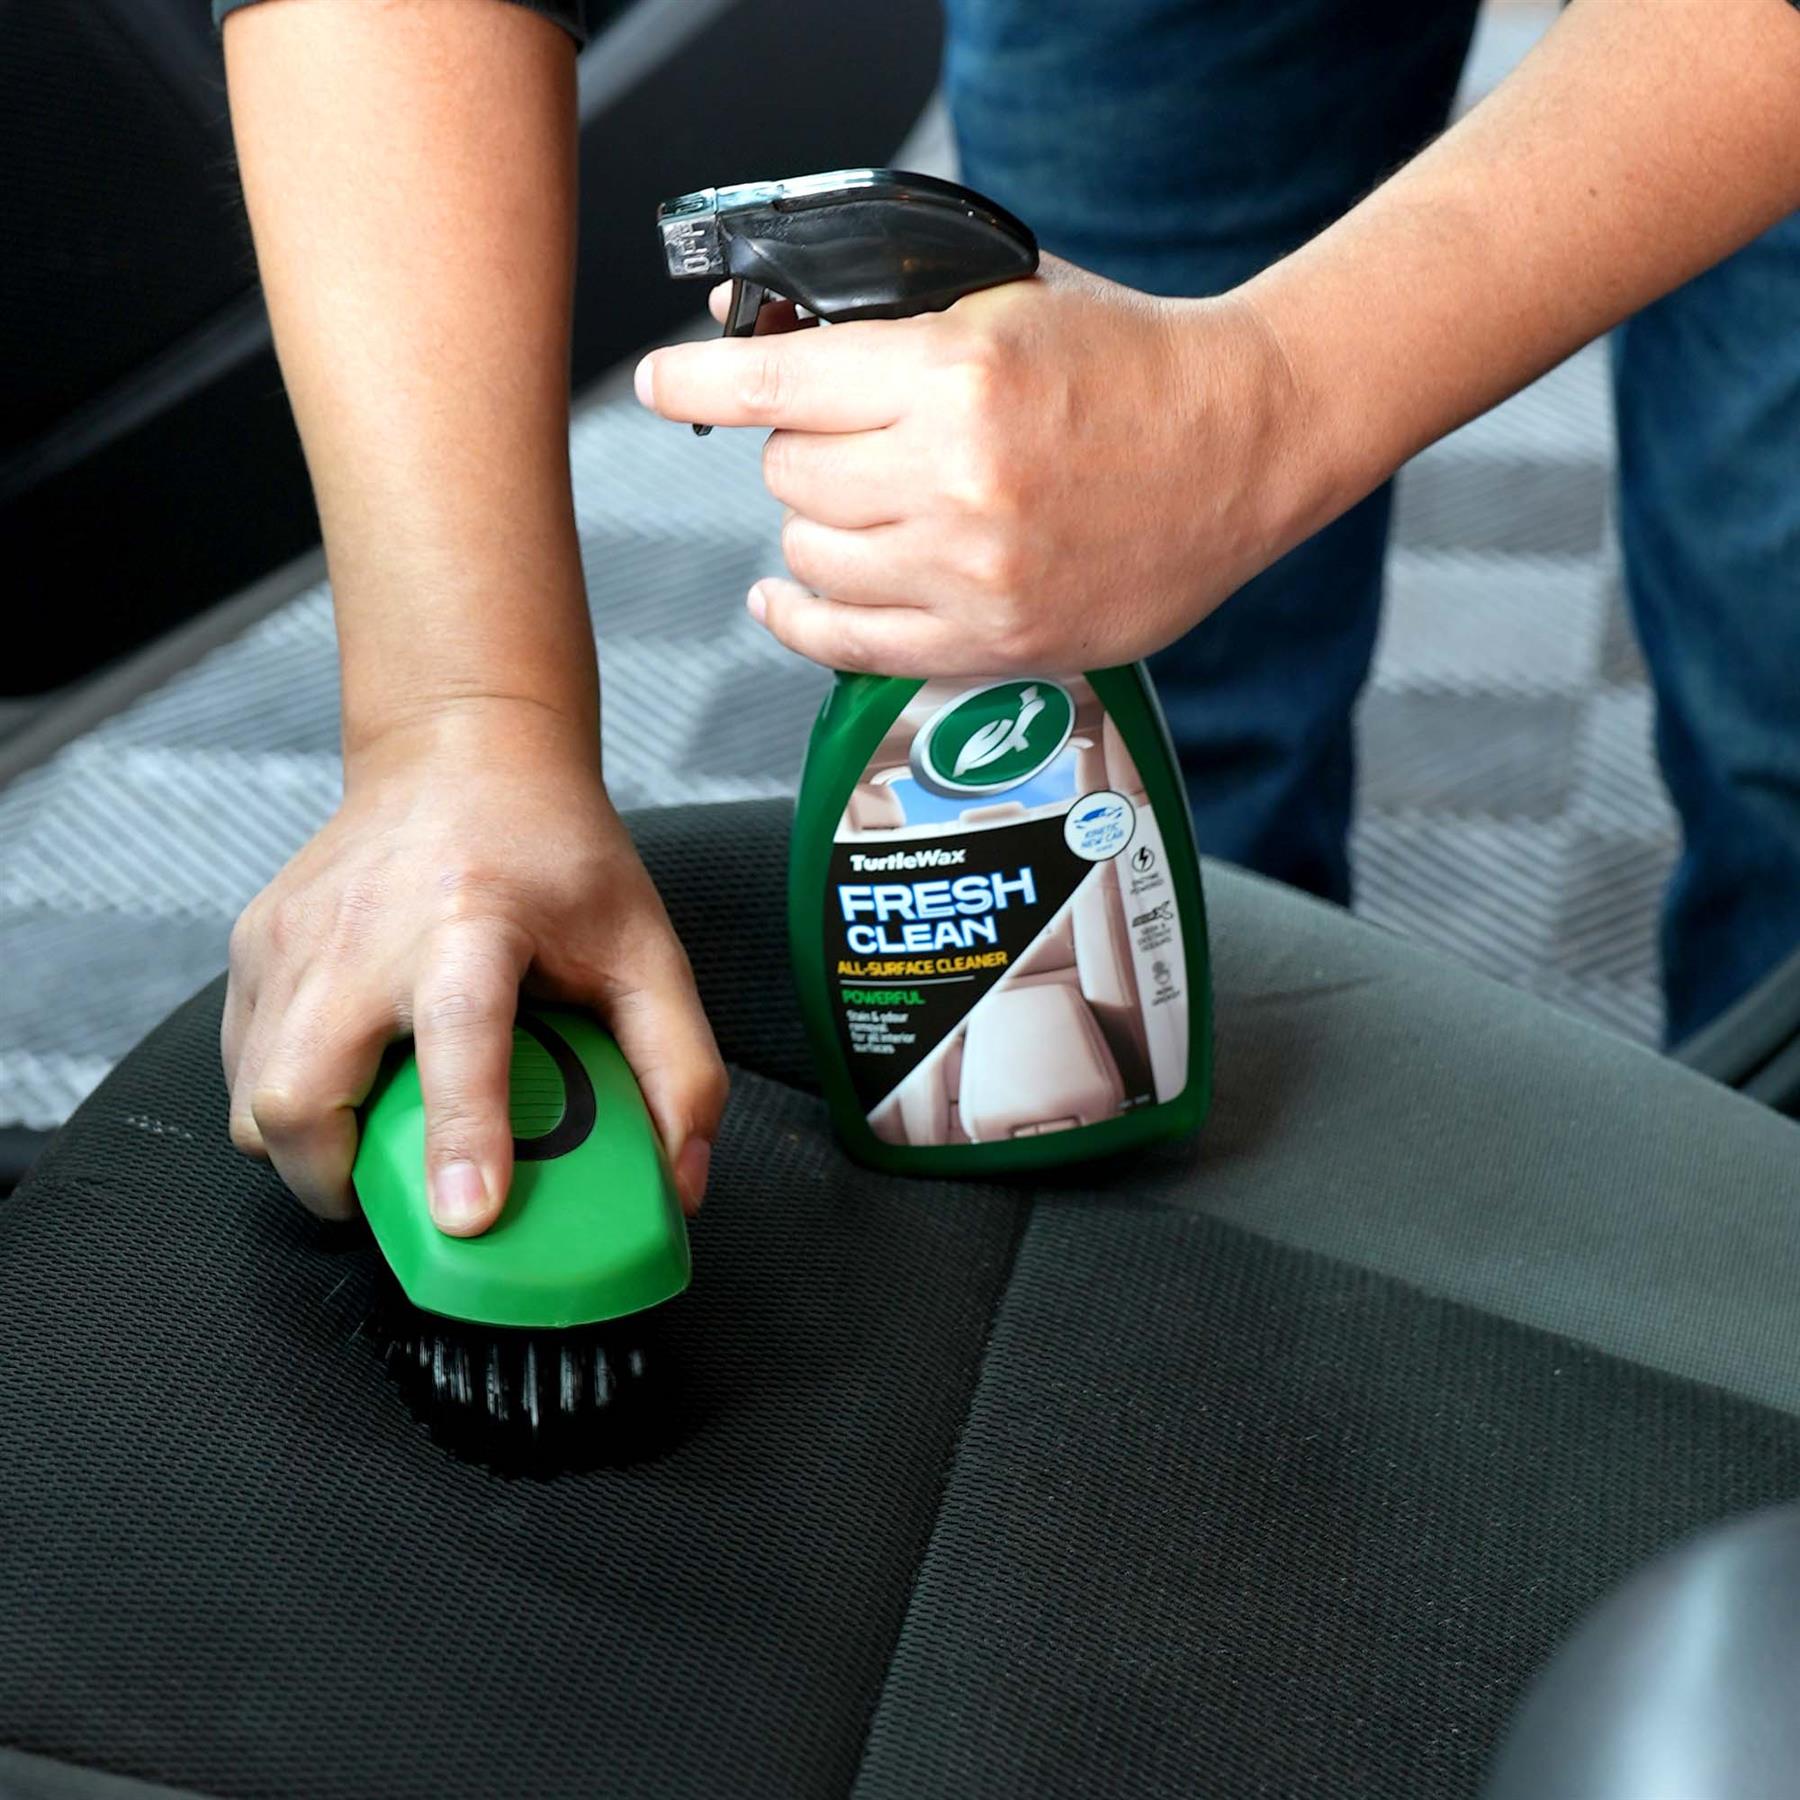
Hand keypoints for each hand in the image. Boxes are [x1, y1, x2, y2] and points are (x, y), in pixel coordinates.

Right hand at [221, 701, 726, 1232]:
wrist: (462, 753)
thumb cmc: (556, 856)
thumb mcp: (646, 948)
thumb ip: (678, 1068)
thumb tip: (678, 1185)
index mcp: (474, 918)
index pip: (459, 1033)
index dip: (461, 1134)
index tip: (468, 1216)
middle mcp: (364, 928)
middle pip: (302, 1091)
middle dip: (339, 1180)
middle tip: (403, 1200)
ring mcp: (292, 937)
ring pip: (253, 1097)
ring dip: (309, 1154)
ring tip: (378, 1148)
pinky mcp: (254, 946)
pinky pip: (242, 1065)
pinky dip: (285, 1105)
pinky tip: (350, 1090)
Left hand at [634, 256, 1338, 675]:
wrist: (1245, 441)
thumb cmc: (1129, 361)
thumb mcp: (1006, 299)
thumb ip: (887, 315)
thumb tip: (758, 331)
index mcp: (957, 375)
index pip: (776, 383)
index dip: (698, 381)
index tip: (659, 384)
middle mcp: (955, 480)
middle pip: (788, 475)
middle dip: (798, 451)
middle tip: (841, 441)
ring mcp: (972, 572)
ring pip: (810, 557)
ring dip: (815, 527)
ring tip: (859, 507)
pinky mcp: (994, 640)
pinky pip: (848, 645)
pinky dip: (802, 618)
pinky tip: (785, 597)